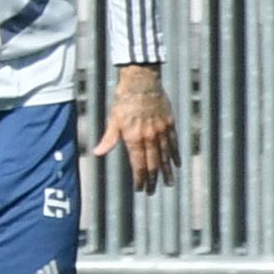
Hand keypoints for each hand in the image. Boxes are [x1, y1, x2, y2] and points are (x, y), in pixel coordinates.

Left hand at [95, 62, 178, 187]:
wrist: (141, 82)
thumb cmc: (124, 100)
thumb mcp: (113, 119)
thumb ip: (108, 138)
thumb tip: (97, 153)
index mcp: (133, 137)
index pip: (138, 163)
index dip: (139, 178)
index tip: (140, 188)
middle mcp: (149, 137)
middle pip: (153, 163)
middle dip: (152, 179)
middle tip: (153, 191)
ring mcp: (161, 131)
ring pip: (165, 156)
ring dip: (166, 171)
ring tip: (168, 183)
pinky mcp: (170, 124)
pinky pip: (173, 143)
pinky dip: (175, 155)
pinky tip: (176, 164)